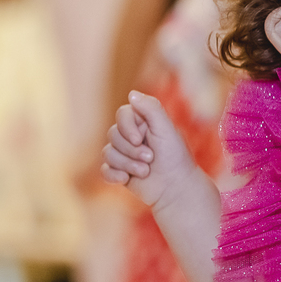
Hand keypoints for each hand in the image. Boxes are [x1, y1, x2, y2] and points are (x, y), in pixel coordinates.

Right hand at [101, 91, 194, 207]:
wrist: (176, 188)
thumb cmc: (175, 157)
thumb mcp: (167, 130)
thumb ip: (152, 109)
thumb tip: (131, 93)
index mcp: (144, 122)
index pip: (123, 114)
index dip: (127, 127)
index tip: (140, 139)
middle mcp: (131, 135)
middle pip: (113, 134)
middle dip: (131, 150)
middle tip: (151, 158)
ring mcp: (123, 153)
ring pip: (108, 153)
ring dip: (127, 164)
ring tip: (146, 171)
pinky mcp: (118, 170)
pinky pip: (104, 170)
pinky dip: (114, 175)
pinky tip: (126, 180)